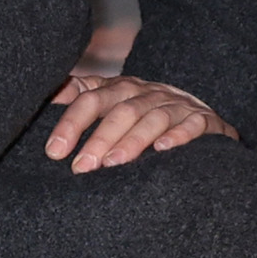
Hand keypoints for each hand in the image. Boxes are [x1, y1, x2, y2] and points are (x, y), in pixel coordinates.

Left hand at [42, 68, 232, 172]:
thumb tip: (52, 93)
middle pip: (122, 110)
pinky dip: (178, 136)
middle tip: (80, 168)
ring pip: (153, 118)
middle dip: (100, 138)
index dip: (71, 123)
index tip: (53, 152)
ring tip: (113, 163)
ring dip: (133, 140)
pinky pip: (193, 125)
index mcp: (122, 89)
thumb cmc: (145, 113)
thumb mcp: (113, 100)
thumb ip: (83, 96)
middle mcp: (149, 93)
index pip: (92, 99)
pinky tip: (162, 150)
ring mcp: (178, 106)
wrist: (201, 113)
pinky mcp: (204, 120)